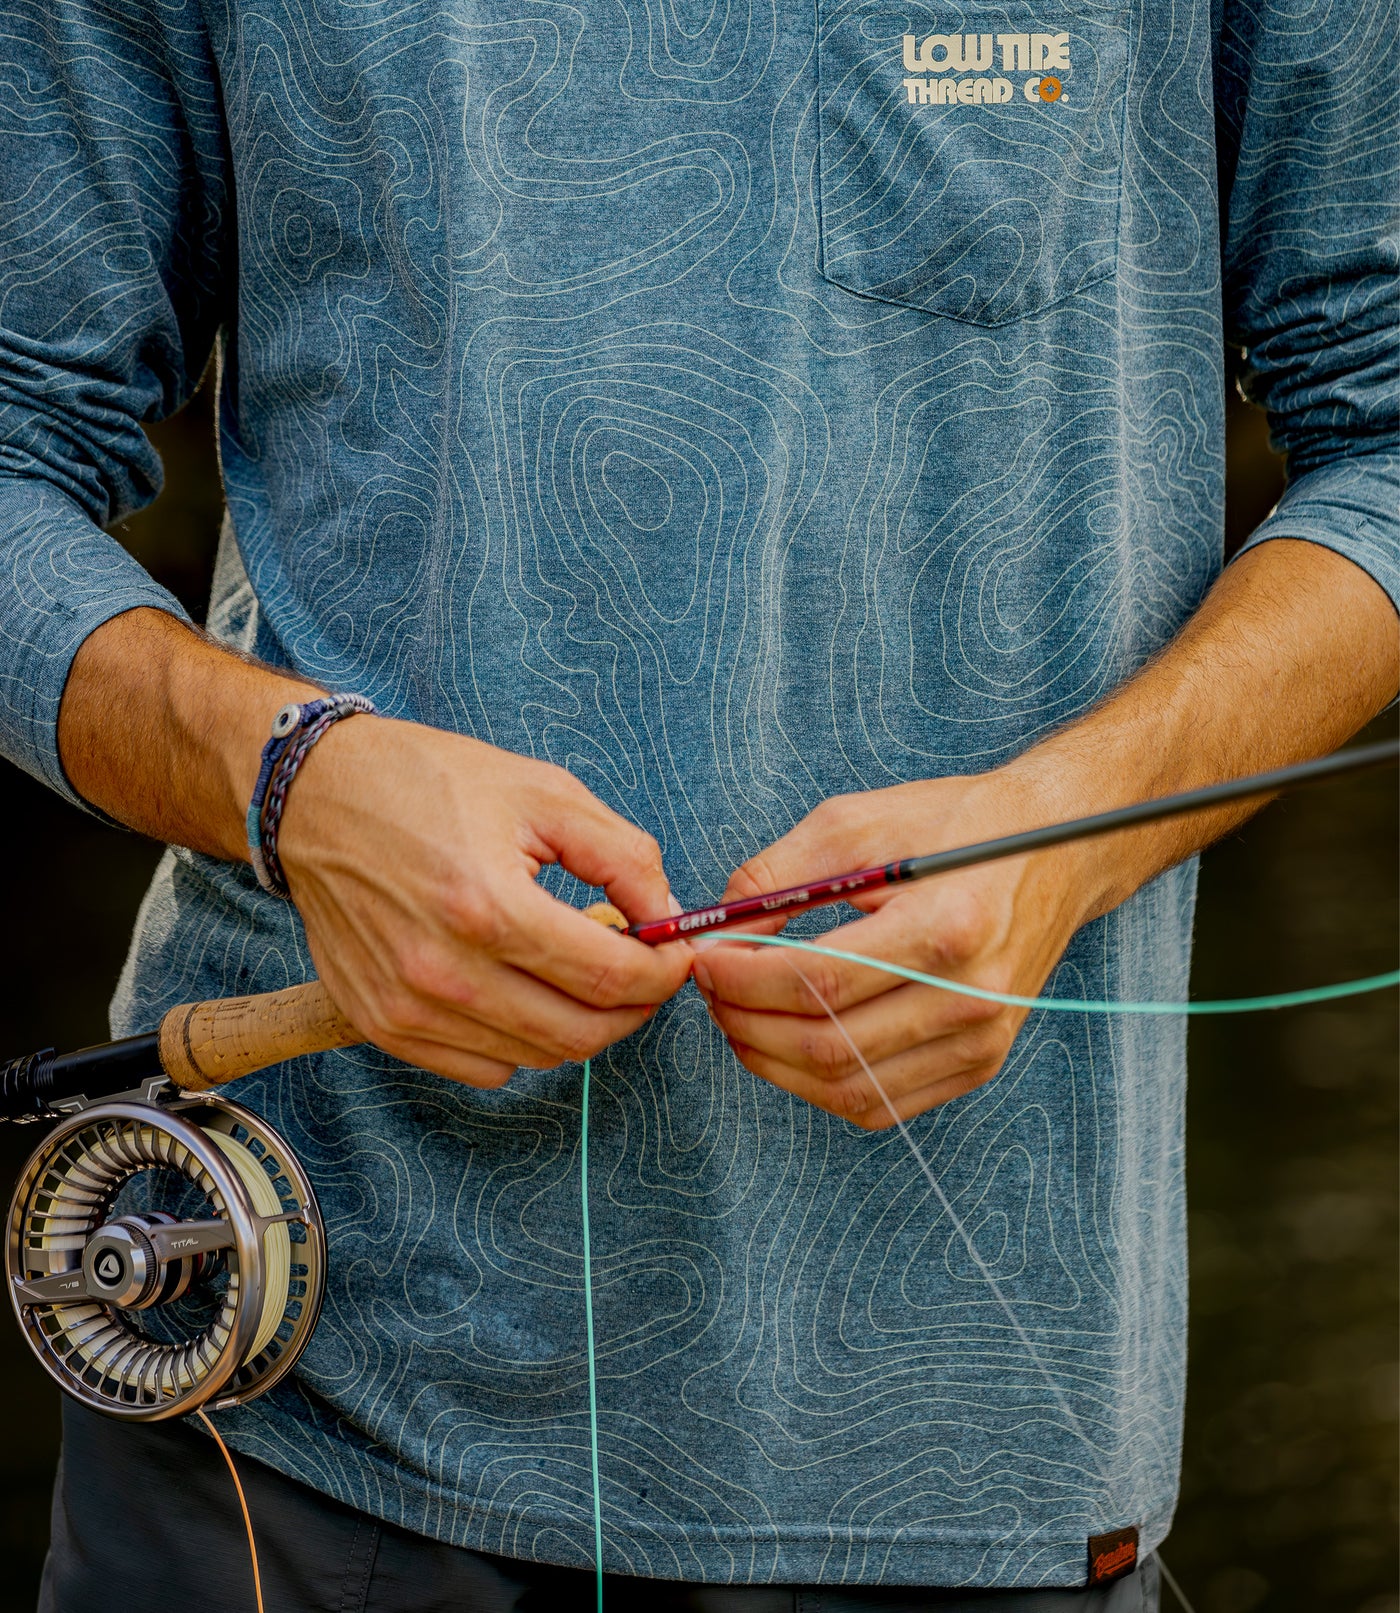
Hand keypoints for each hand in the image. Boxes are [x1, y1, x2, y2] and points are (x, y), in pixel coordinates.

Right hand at [277, 717, 691, 1087]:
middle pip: (581, 1033)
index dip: (663, 972)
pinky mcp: (382, 1025)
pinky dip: (521, 1042)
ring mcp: (408, 1008)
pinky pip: (483, 1069)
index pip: (610, 977)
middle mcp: (444, 971)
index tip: (677, 953)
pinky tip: (522, 989)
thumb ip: (621, 855)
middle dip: (634, 1007)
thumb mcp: (542, 792)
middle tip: (646, 971)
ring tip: (582, 969)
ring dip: (580, 1023)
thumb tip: (668, 915)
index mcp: (489, 906)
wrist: (316, 797)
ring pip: (538, 1057)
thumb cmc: (429, 783)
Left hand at [691, 773, 1101, 1128]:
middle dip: (744, 1021)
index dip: (742, 979)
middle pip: (826, 1044)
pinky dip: (814, 1083)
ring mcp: (981, 1041)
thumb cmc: (955, 827)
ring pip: (845, 1087)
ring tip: (738, 1012)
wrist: (1055, 851)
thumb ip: (777, 876)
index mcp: (947, 926)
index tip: (703, 958)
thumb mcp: (857, 822)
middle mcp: (972, 997)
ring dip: (770, 1059)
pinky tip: (786, 1042)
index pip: (818, 982)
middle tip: (710, 987)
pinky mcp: (979, 1064)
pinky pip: (876, 1102)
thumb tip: (715, 932)